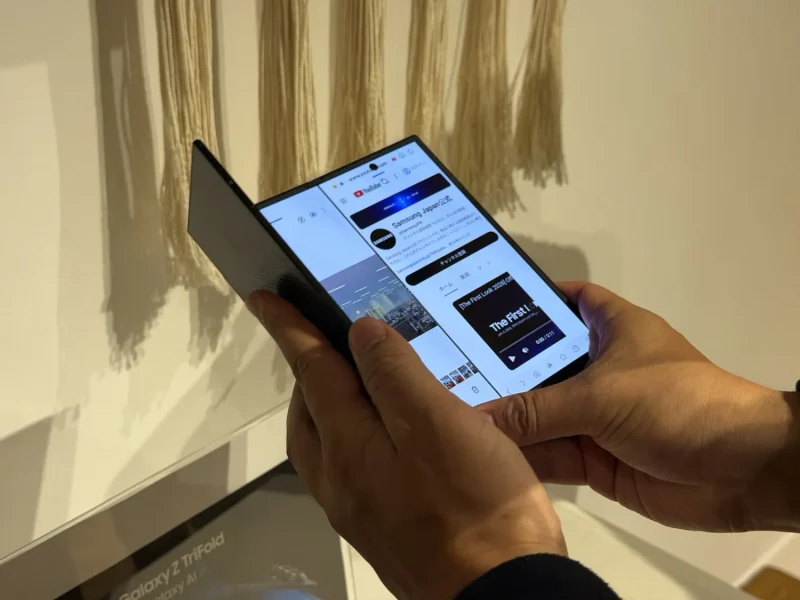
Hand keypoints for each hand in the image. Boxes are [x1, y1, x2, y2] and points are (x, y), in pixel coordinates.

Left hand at [248, 291, 565, 599]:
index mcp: (348, 447)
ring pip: (326, 443)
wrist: (503, 593)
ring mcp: (360, 508)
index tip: (265, 298)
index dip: (290, 328)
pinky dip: (358, 436)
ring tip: (360, 381)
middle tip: (324, 339)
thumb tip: (362, 332)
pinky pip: (353, 467)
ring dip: (329, 405)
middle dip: (308, 370)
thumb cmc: (475, 508)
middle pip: (308, 412)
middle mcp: (341, 480)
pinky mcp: (384, 527)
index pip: (311, 370)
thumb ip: (394, 373)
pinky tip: (393, 435)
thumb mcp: (436, 423)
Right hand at [481, 282, 799, 532]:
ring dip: (509, 419)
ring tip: (455, 413)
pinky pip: (552, 454)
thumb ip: (536, 410)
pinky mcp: (598, 458)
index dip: (535, 298)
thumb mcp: (600, 397)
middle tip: (449, 368)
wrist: (740, 471)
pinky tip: (485, 454)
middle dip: (503, 370)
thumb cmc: (676, 404)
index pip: (571, 301)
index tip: (485, 302)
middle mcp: (601, 370)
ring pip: (543, 414)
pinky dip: (525, 456)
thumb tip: (478, 417)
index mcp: (614, 331)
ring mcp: (598, 416)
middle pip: (544, 364)